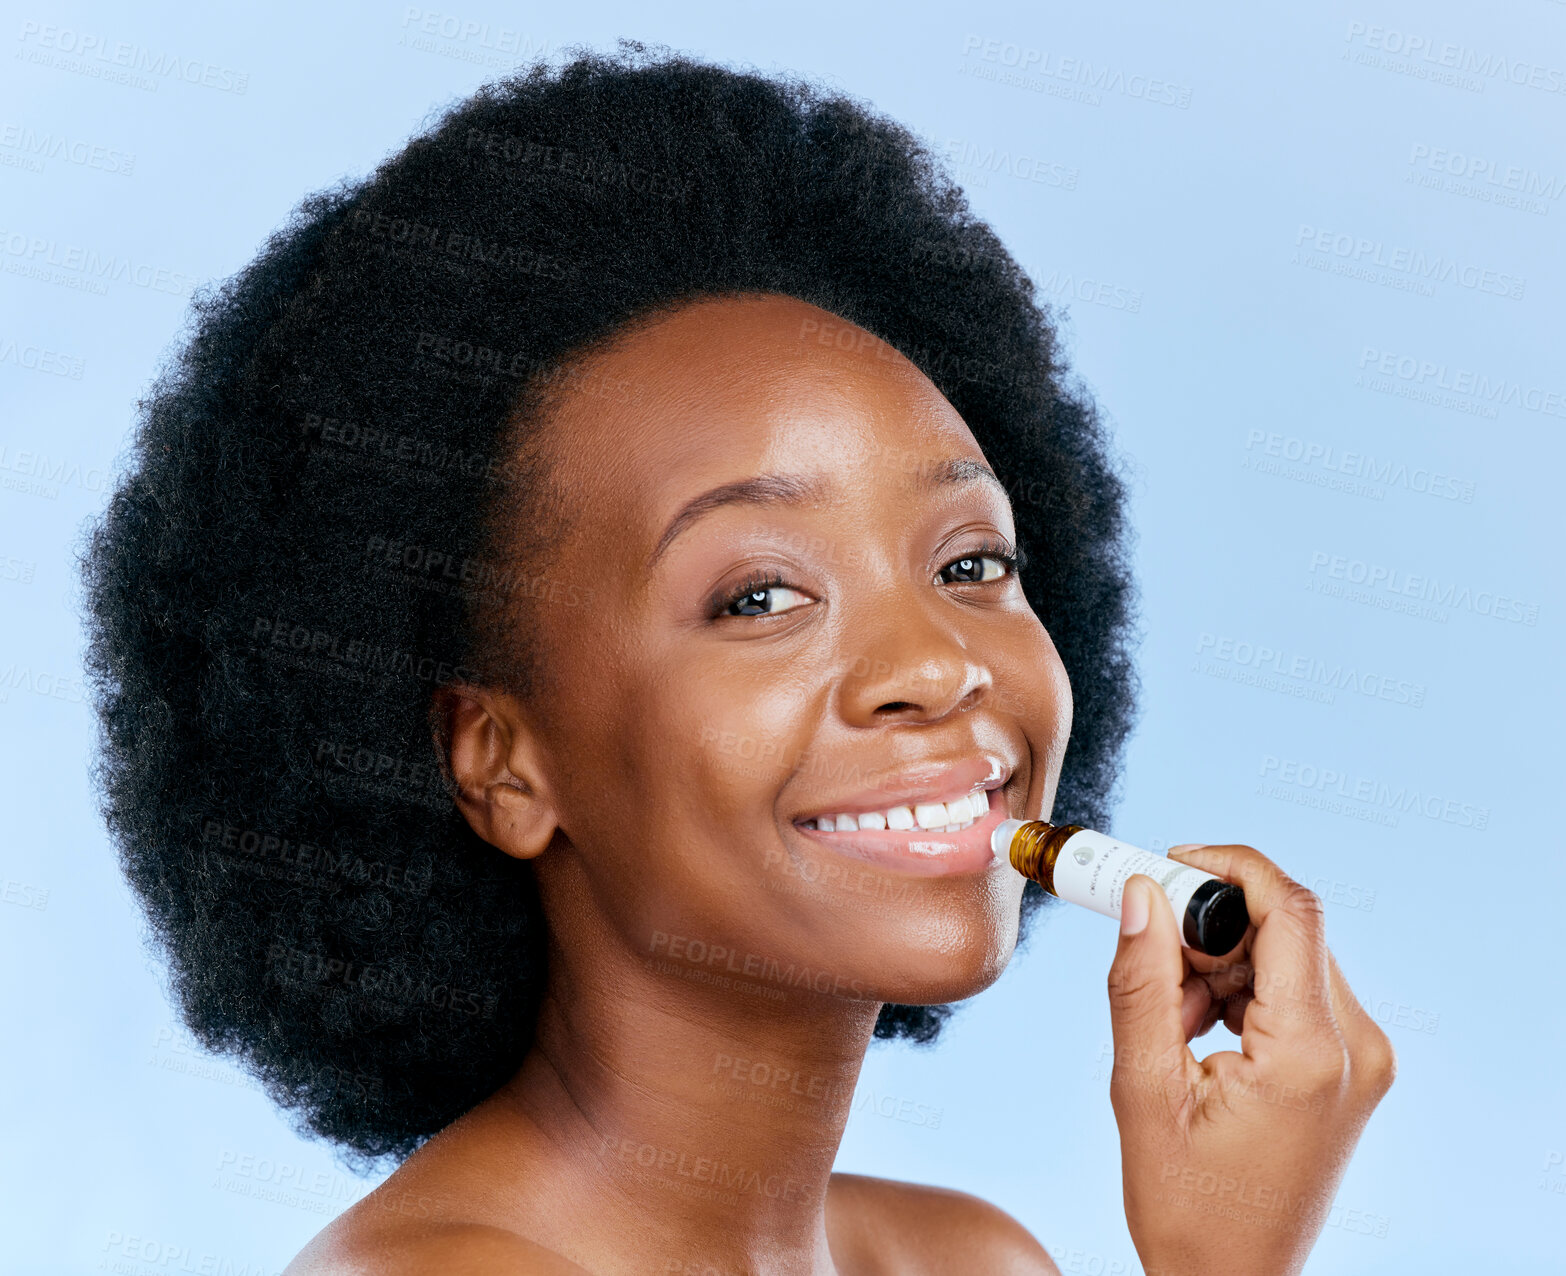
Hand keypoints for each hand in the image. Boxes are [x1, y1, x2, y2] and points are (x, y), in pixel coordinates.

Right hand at [1103, 843, 1395, 1275]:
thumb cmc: (1186, 1205)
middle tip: (1144, 948)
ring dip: (1219, 961)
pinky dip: (1240, 990)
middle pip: (1284, 929)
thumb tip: (1141, 895)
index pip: (1290, 909)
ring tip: (1169, 1018)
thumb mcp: (1143, 1089)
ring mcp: (1361, 1060)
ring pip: (1286, 956)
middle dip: (1207, 924)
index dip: (1226, 866)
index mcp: (1311, 1052)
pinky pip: (1294, 991)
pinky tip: (1196, 1032)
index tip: (1164, 861)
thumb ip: (1141, 984)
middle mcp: (1356, 1048)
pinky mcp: (1350, 1069)